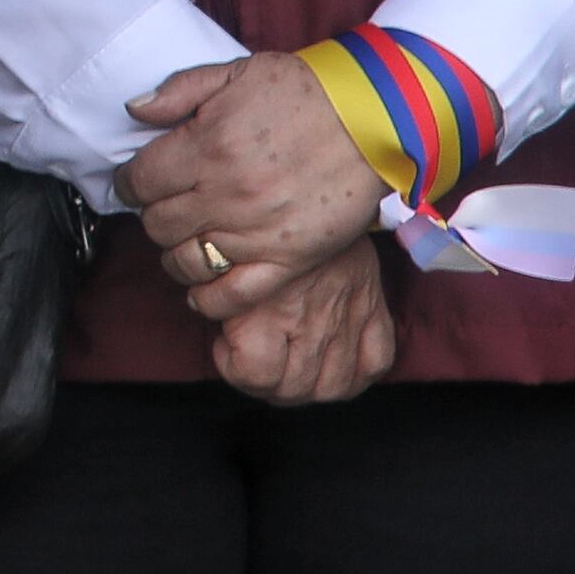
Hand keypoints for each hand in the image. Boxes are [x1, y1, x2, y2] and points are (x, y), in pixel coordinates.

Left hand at [129, 53, 389, 314]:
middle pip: (158, 223)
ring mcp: (257, 231)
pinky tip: (201, 289)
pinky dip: (209, 298)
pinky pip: (235, 293)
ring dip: (174, 254)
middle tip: (163, 207)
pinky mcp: (289, 259)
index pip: (139, 181)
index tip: (134, 183)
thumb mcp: (234, 72)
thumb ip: (178, 91)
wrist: (373, 119)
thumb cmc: (303, 91)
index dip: (129, 183)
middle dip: (152, 215)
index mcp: (206, 146)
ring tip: (182, 242)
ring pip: (187, 260)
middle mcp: (225, 194)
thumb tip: (135, 109)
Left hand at [207, 235, 393, 404]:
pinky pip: (373, 365)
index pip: (254, 373)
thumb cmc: (263, 220)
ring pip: (330, 388)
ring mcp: (344, 321)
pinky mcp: (373, 312)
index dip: (232, 367)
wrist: (317, 183)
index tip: (225, 344)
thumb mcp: (226, 252)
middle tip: (254, 357)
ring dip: (306, 386)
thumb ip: (219, 287)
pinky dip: (354, 373)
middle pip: (290, 389)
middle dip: (264, 384)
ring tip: (288, 363)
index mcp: (266, 308)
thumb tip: (200, 306)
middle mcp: (307, 322)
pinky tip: (332, 363)